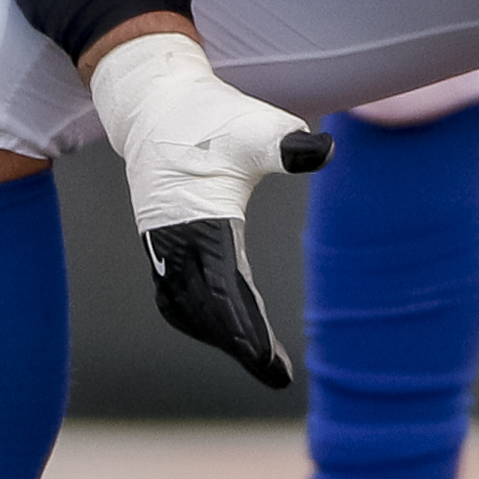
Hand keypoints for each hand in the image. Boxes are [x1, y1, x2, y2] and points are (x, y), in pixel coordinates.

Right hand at [87, 32, 330, 385]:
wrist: (155, 105)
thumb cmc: (211, 117)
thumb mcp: (255, 126)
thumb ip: (286, 145)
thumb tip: (322, 150)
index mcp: (197, 218)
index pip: (224, 289)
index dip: (247, 328)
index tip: (271, 361)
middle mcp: (173, 239)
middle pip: (204, 308)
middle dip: (238, 343)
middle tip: (275, 372)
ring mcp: (161, 245)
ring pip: (187, 306)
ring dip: (219, 335)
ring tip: (259, 358)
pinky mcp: (161, 245)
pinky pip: (177, 295)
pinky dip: (201, 319)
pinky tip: (226, 332)